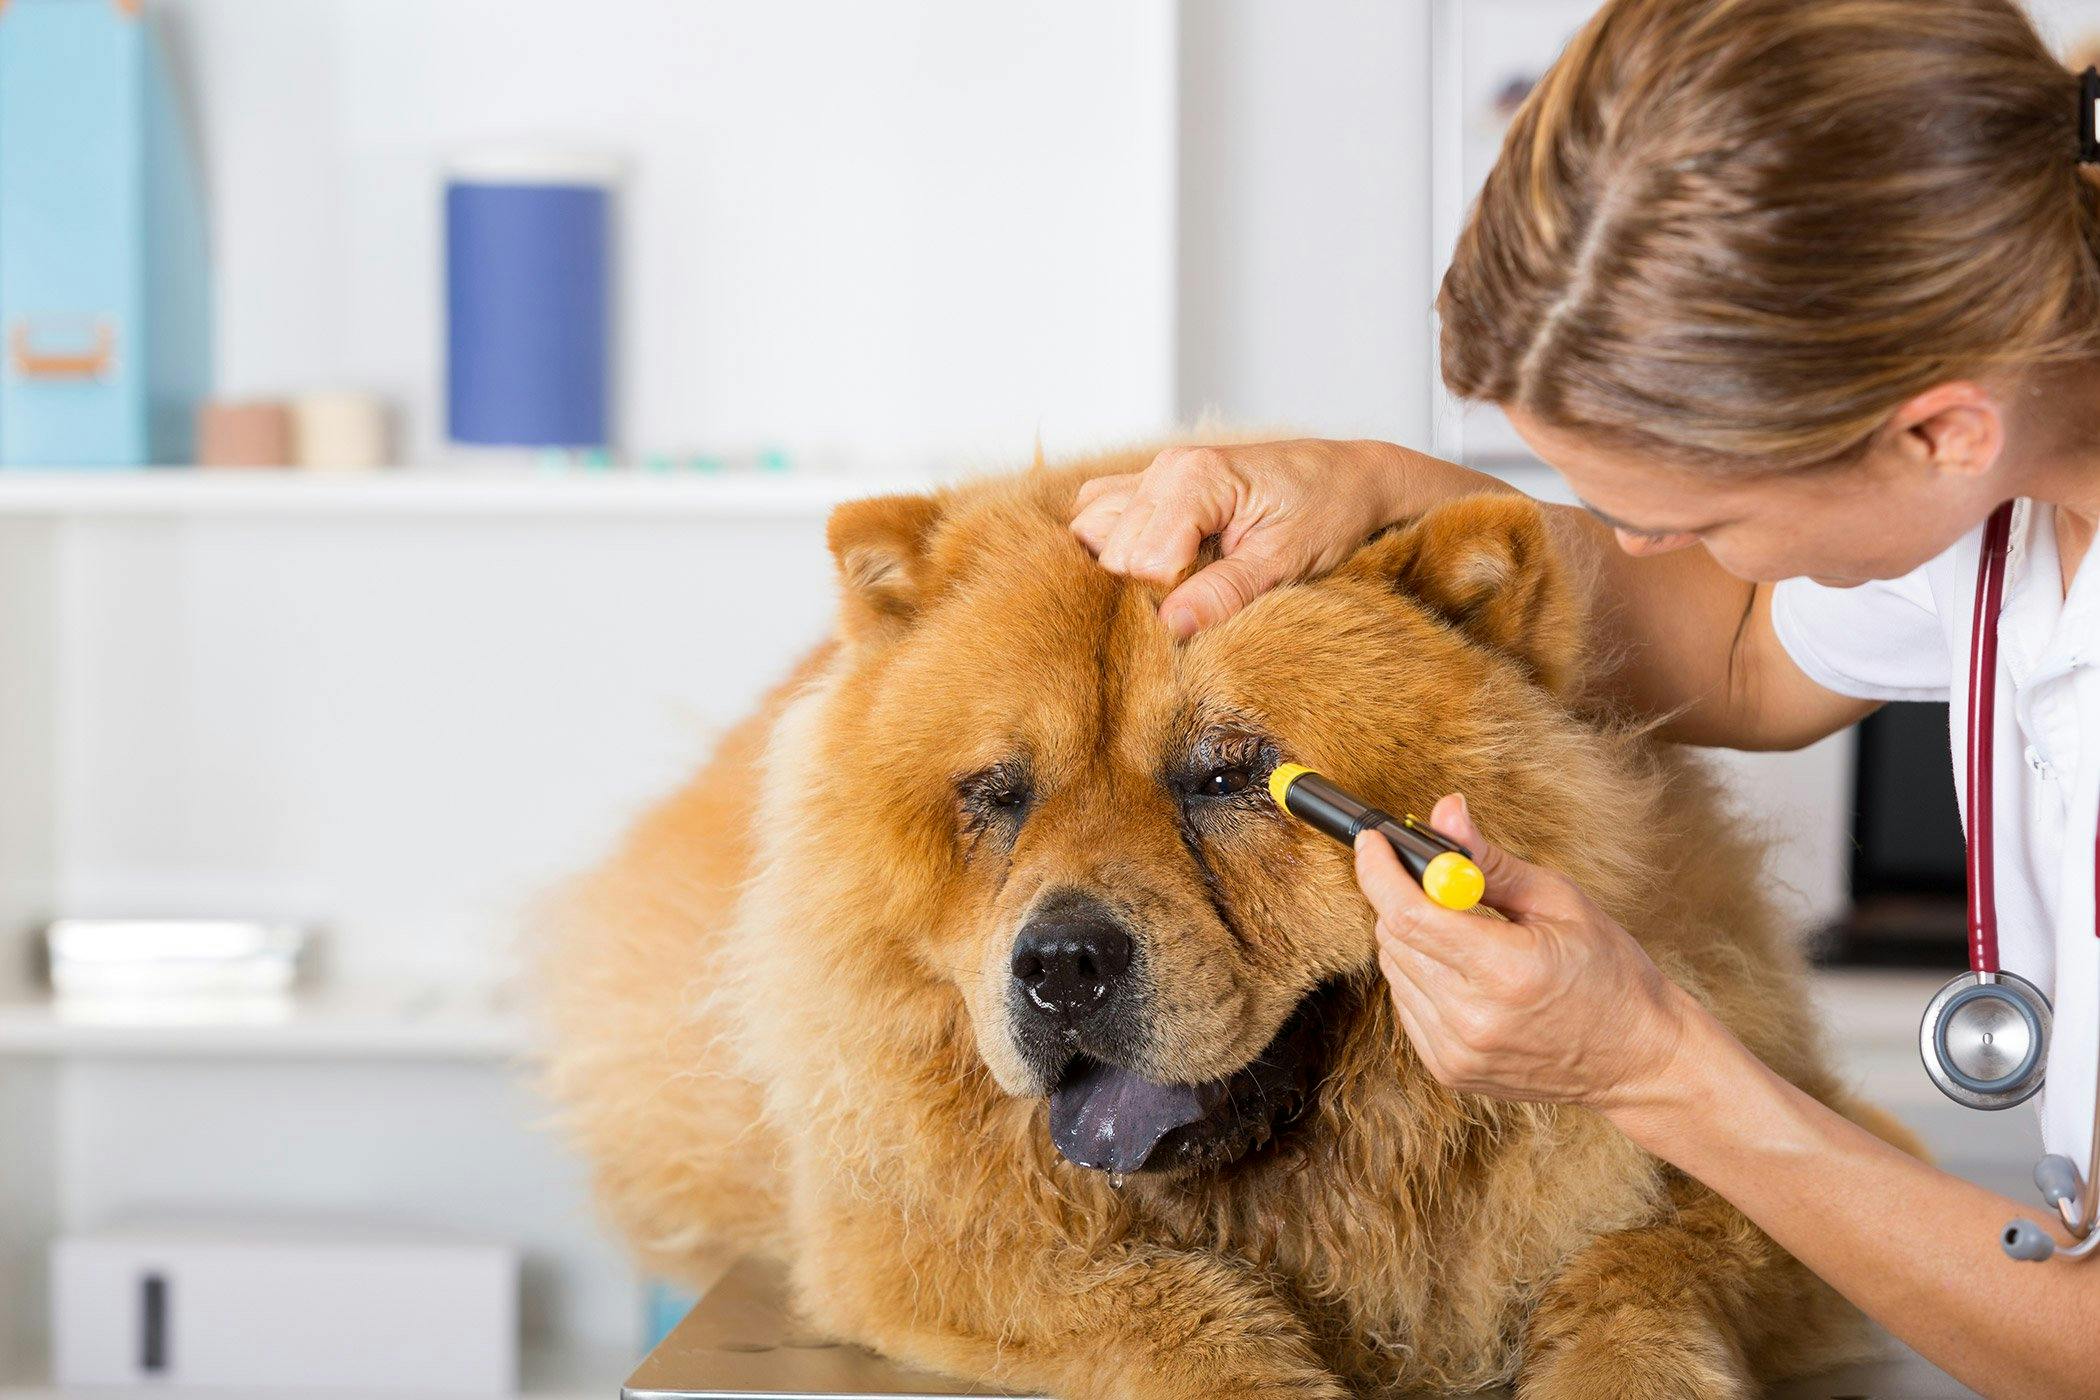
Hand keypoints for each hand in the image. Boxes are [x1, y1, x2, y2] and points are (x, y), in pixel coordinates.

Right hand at [1069, 440, 1414, 638]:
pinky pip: (1101, 513)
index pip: (1139, 561)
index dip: (1164, 600)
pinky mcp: (1152, 483)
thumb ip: (1227, 591)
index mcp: (1196, 478)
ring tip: (1169, 589)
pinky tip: (1148, 569)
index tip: (1203, 614)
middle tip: (1191, 605)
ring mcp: (1155, 472)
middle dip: (1137, 589)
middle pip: (1107, 549)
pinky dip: (1111, 543)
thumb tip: (1170, 627)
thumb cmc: (1327, 510)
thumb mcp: (1287, 560)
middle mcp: (1166, 468)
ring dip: (1117, 567)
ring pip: (1091, 528)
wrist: (1349, 478)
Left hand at [1354, 793, 1693, 1112]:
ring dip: (1413, 938)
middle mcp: (1472, 1018)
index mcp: (1505, 970)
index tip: (1373, 841)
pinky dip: (1421, 976)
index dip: (1379, 871)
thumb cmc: (1610, 972)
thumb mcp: (1559, 901)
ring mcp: (1457, 1051)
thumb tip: (1444, 812)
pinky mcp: (1449, 1069)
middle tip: (1438, 884)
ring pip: (1394, 970)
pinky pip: (1406, 1004)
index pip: (1408, 914)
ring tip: (1467, 934)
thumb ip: (1488, 860)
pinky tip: (1464, 973)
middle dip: (1402, 897)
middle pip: (1394, 938)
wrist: (1637, 1058)